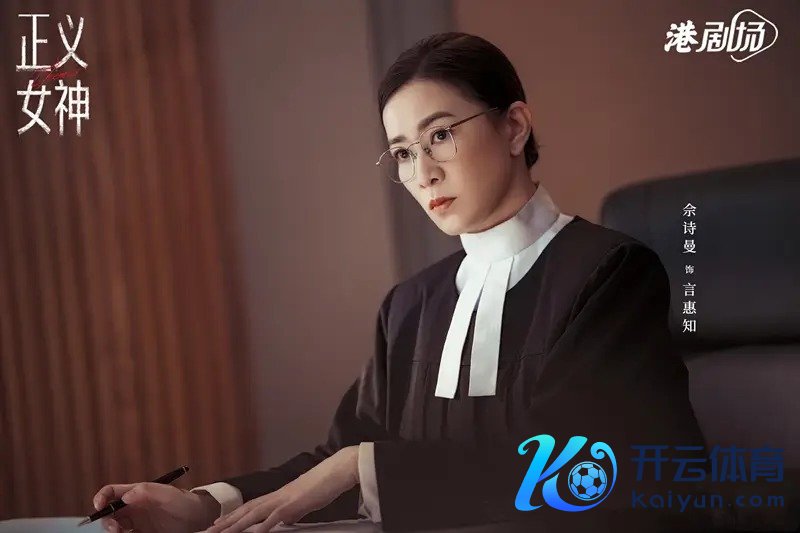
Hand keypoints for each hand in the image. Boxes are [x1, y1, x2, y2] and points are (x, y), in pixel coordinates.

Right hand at [91, 481, 218, 532]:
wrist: (198, 519)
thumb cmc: (184, 502)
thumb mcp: (167, 494)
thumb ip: (147, 491)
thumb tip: (126, 496)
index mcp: (136, 493)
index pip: (111, 492)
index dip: (101, 498)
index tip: (98, 507)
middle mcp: (133, 508)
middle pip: (109, 514)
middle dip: (106, 521)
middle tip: (115, 529)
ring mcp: (136, 523)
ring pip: (115, 528)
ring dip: (113, 531)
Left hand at [203, 445, 359, 532]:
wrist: (337, 470)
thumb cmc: (323, 486)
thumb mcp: (303, 503)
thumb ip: (291, 511)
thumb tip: (285, 521)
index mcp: (277, 496)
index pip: (249, 507)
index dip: (232, 516)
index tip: (216, 525)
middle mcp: (276, 496)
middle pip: (245, 510)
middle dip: (225, 522)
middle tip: (207, 531)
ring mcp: (284, 499)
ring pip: (254, 513)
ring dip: (236, 525)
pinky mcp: (294, 504)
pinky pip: (275, 516)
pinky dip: (263, 525)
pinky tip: (254, 532)